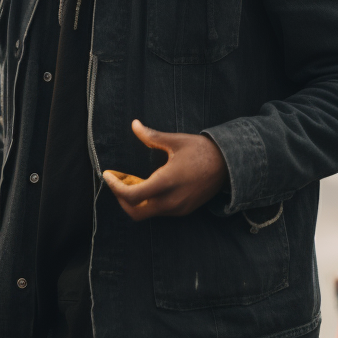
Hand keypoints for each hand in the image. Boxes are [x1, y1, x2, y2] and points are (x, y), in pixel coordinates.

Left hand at [102, 120, 228, 221]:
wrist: (229, 165)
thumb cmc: (201, 150)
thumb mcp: (175, 141)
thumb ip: (151, 136)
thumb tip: (134, 124)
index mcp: (166, 183)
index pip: (132, 196)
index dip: (115, 187)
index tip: (107, 174)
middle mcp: (171, 201)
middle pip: (135, 211)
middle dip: (121, 197)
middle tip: (116, 179)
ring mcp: (178, 208)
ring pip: (146, 213)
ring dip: (133, 200)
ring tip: (129, 179)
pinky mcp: (183, 210)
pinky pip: (158, 211)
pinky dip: (146, 201)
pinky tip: (146, 183)